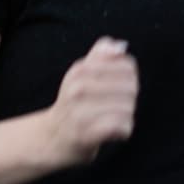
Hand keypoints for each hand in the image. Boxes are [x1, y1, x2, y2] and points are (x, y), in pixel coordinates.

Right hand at [48, 37, 137, 166]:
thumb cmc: (73, 104)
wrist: (52, 137)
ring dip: (126, 116)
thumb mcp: (81, 75)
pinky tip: (114, 131)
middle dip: (130, 99)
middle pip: (130, 87)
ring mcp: (80, 112)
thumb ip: (100, 55)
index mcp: (79, 70)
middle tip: (118, 106)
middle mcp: (78, 88)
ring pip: (127, 108)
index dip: (131, 78)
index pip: (127, 67)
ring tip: (114, 119)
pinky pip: (120, 126)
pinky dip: (123, 130)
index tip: (120, 87)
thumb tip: (120, 46)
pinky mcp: (85, 134)